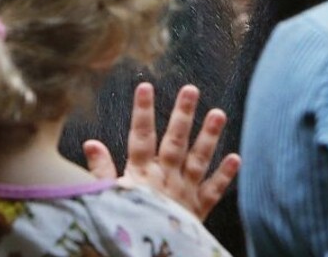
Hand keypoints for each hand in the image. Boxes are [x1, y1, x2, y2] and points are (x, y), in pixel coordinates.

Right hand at [83, 83, 239, 219]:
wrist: (153, 252)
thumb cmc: (124, 225)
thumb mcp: (105, 199)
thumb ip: (101, 172)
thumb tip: (91, 143)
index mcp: (141, 174)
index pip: (140, 136)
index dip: (142, 111)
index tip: (145, 86)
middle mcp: (165, 178)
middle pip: (175, 141)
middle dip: (182, 115)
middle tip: (191, 89)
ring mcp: (185, 193)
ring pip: (198, 160)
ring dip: (209, 136)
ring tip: (218, 113)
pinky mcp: (198, 210)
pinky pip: (214, 191)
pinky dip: (225, 175)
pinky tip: (236, 157)